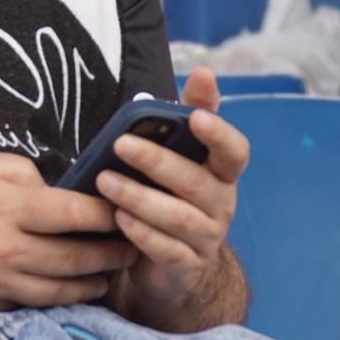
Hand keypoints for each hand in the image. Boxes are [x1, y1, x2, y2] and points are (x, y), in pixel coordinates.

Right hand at [0, 151, 141, 309]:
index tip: (127, 205)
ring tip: (110, 272)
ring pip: (64, 289)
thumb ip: (23, 173)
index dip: (109, 211)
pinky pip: (36, 303)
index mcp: (9, 207)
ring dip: (94, 281)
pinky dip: (61, 297)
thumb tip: (55, 189)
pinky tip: (73, 288)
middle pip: (79, 257)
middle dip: (113, 251)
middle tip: (133, 244)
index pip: (77, 211)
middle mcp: (10, 250)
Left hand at [96, 68, 248, 326]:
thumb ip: (188, 116)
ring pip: (177, 216)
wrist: (174, 265)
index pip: (234, 151)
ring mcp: (206, 238)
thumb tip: (203, 72)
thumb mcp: (180, 156)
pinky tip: (118, 219)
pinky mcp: (186, 266)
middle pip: (195, 181)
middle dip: (157, 160)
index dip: (218, 134)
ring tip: (105, 182)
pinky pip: (166, 249)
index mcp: (221, 173)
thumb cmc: (172, 195)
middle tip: (120, 144)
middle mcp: (221, 204)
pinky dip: (141, 233)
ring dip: (139, 197)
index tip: (196, 117)